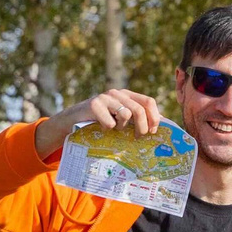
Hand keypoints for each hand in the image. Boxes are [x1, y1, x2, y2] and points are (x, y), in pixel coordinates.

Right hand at [35, 88, 159, 156]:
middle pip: (139, 110)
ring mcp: (105, 97)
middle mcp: (117, 93)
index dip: (154, 116)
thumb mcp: (120, 118)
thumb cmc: (101, 121)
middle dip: (142, 127)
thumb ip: (136, 119)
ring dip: (122, 128)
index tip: (153, 131)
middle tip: (138, 137)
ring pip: (126, 114)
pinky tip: (101, 128)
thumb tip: (157, 128)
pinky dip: (108, 129)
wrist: (73, 120)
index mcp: (127, 95)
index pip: (148, 101)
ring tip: (115, 130)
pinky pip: (110, 123)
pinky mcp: (94, 105)